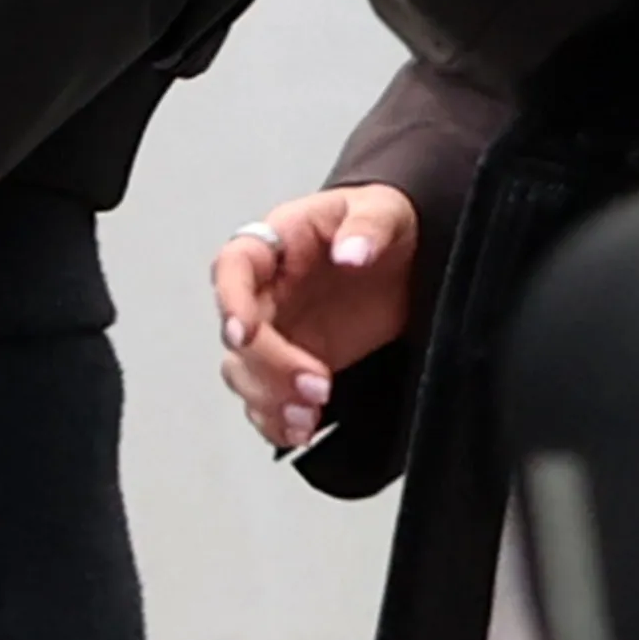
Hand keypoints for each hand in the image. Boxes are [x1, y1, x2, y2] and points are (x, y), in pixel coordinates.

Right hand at [212, 184, 419, 449]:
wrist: (407, 257)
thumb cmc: (384, 222)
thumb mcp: (385, 210)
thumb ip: (368, 226)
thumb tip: (352, 251)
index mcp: (276, 243)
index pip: (234, 267)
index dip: (231, 302)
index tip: (247, 333)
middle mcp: (265, 290)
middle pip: (238, 334)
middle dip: (269, 368)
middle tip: (317, 387)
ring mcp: (278, 331)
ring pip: (244, 373)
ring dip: (268, 400)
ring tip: (308, 417)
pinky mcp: (294, 365)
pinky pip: (266, 398)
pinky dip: (276, 420)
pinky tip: (303, 429)